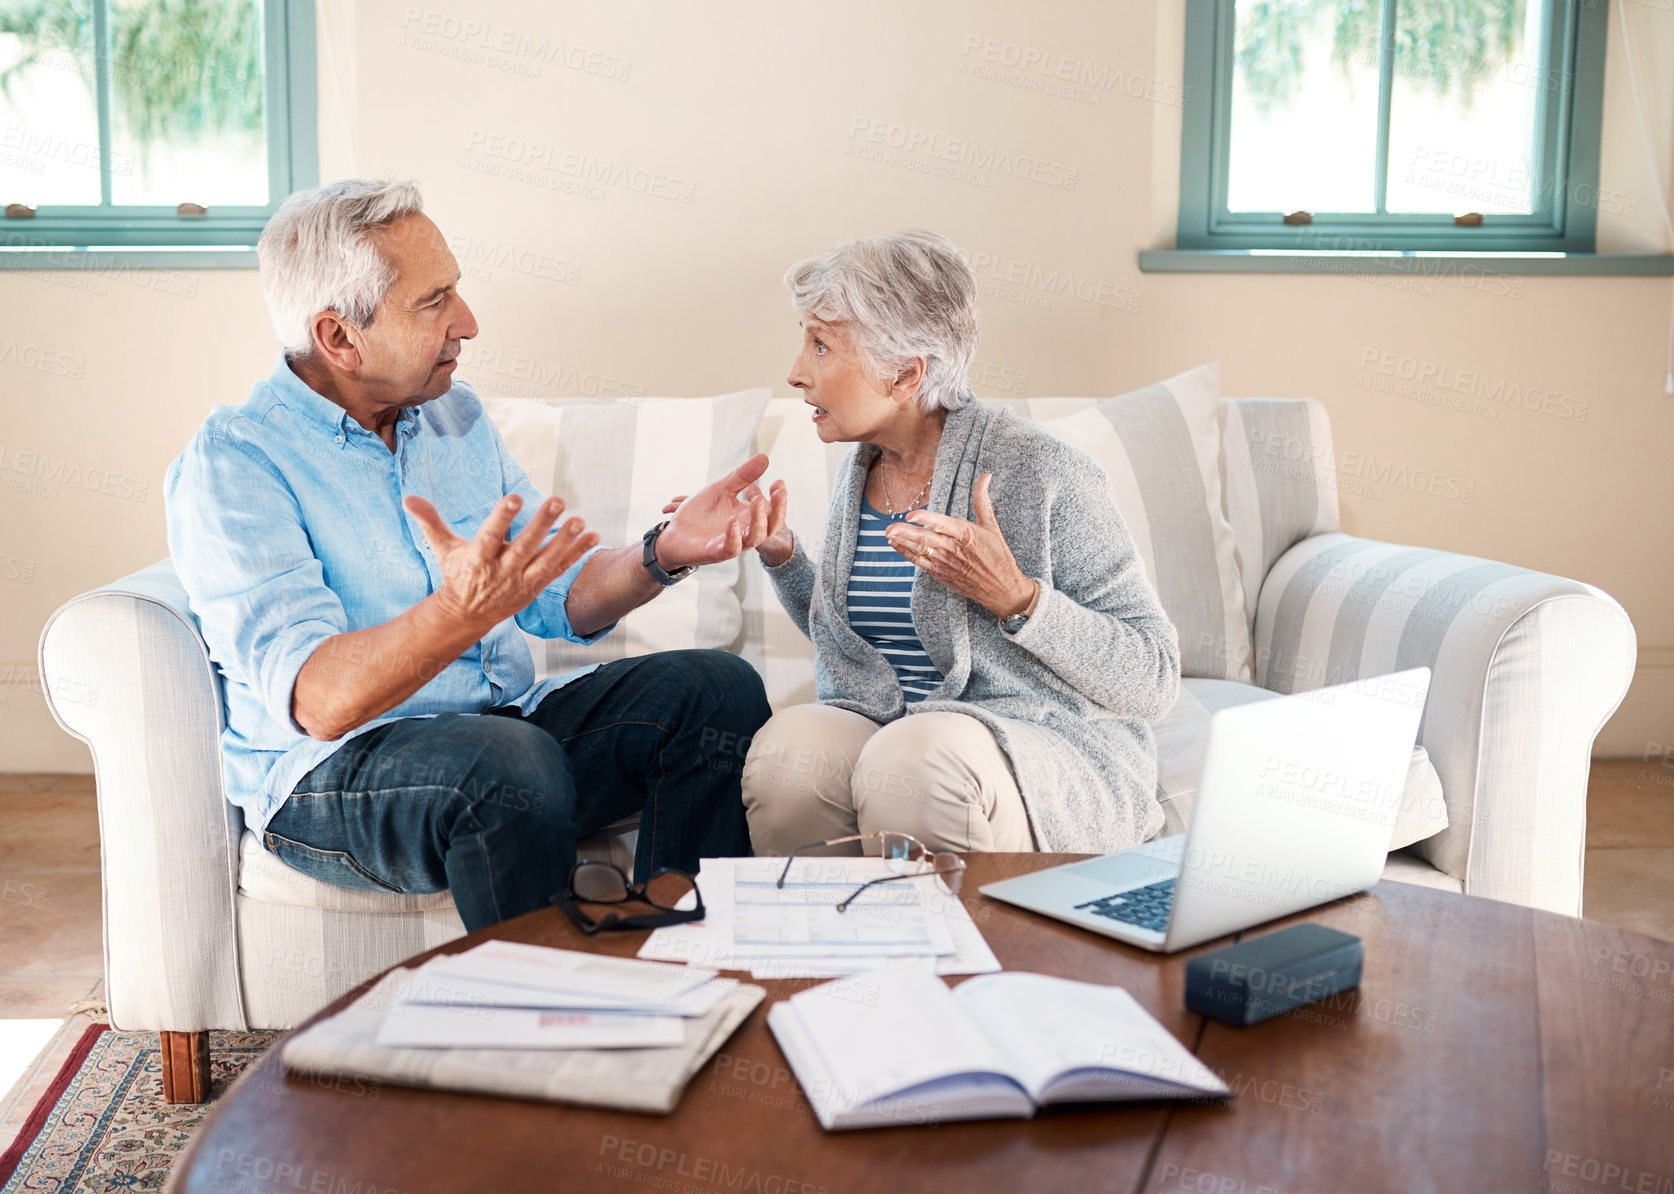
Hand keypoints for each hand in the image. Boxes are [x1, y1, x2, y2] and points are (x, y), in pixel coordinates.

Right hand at [403, 493, 598, 626]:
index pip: (491, 535)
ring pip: (547, 559)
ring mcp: (522, 581)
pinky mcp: (536, 586)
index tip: (515, 496)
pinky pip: (560, 568)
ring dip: (565, 540)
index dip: (502, 517)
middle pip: (525, 546)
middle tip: (558, 500)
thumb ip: (430, 522)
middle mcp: (502, 571)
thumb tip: (408, 498)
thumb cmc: (457, 574)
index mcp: (479, 558)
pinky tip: (593, 534)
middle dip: (542, 524)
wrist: (468, 614)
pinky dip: (577, 553)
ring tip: (580, 519)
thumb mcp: (442, 549)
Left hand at [651, 454, 788, 568]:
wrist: (674, 532)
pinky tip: (732, 520)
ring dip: (758, 520)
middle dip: (777, 510)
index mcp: (749, 518)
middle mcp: (744, 532)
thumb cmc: (700, 513)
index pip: (773, 512)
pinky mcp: (715, 552)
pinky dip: (733, 535)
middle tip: (779, 491)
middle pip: (770, 527)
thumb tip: (764, 457)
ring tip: (757, 500)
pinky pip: (731, 548)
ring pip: (754, 538)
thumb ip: (742, 476)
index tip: (779, 482)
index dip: (779, 499)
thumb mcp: (722, 489)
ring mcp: (732, 543)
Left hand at [884, 473, 1035, 617]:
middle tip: (889, 527)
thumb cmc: (998, 556)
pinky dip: (907, 554)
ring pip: (920, 550)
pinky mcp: (941, 573)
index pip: (942, 524)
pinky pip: (920, 563)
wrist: (1001, 588)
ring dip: (902, 542)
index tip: (911, 514)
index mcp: (965, 534)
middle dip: (905, 532)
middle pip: (925, 539)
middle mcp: (953, 548)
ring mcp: (945, 562)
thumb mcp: (992, 526)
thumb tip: (986, 476)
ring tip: (888, 534)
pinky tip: (896, 545)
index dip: (925, 519)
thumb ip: (982, 500)